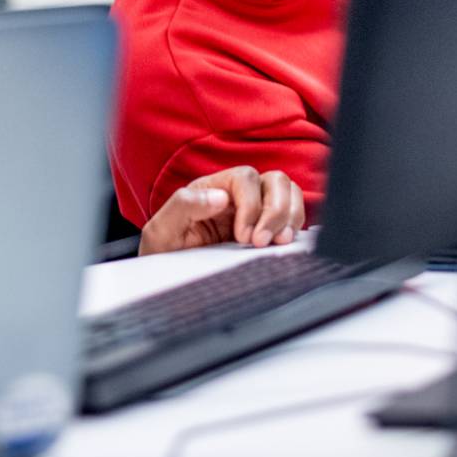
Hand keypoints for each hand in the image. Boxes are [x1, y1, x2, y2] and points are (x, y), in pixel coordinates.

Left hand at [139, 166, 306, 254]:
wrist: (169, 278)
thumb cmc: (164, 252)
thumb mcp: (161, 230)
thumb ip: (183, 206)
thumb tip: (220, 197)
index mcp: (213, 188)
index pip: (246, 178)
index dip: (251, 204)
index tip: (243, 236)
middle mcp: (238, 195)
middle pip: (275, 181)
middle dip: (277, 210)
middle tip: (264, 242)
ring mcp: (255, 211)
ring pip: (289, 194)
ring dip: (290, 217)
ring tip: (279, 243)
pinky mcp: (267, 230)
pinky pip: (292, 217)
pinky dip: (294, 227)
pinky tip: (283, 246)